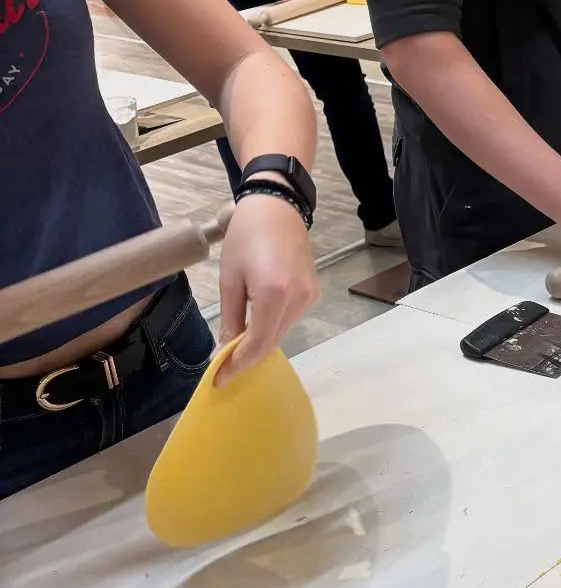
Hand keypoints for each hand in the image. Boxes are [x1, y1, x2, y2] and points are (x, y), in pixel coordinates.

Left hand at [215, 191, 319, 386]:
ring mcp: (309, 297)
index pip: (256, 343)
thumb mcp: (230, 279)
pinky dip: (271, 327)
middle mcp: (297, 300)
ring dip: (260, 342)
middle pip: (271, 342)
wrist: (277, 208)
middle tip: (224, 369)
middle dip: (247, 358)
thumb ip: (230, 318)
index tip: (219, 379)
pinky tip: (257, 324)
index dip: (237, 364)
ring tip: (237, 346)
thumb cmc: (246, 236)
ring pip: (281, 332)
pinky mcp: (313, 293)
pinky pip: (289, 319)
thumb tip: (224, 350)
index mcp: (273, 294)